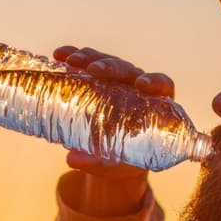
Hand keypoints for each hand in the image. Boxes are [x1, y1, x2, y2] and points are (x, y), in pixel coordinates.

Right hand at [50, 46, 174, 214]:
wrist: (111, 155)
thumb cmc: (123, 161)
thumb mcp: (114, 165)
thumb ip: (98, 163)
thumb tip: (73, 159)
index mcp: (154, 105)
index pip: (161, 84)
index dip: (154, 81)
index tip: (142, 85)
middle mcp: (136, 86)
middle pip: (127, 69)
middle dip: (111, 66)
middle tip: (93, 70)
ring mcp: (116, 79)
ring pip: (106, 61)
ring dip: (89, 57)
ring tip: (70, 60)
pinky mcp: (96, 77)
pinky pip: (86, 62)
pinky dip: (73, 56)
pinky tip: (59, 55)